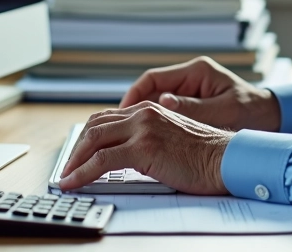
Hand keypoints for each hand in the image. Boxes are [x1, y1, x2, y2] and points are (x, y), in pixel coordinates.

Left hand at [58, 102, 231, 193]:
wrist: (225, 159)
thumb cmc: (205, 155)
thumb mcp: (172, 138)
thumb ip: (150, 138)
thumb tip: (126, 156)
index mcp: (151, 109)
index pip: (108, 118)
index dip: (88, 137)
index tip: (78, 154)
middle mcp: (144, 113)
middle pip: (95, 125)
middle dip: (76, 148)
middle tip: (68, 167)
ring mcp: (143, 128)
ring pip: (93, 140)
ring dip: (74, 160)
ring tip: (66, 177)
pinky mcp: (143, 147)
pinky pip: (101, 160)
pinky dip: (81, 173)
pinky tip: (74, 183)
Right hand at [120, 56, 280, 131]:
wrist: (272, 117)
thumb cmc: (253, 112)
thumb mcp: (223, 111)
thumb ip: (193, 108)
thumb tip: (162, 103)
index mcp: (197, 71)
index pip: (153, 78)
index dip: (134, 95)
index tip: (121, 113)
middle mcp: (191, 77)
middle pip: (150, 90)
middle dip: (133, 108)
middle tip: (118, 128)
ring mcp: (191, 90)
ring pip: (155, 101)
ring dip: (143, 117)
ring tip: (128, 136)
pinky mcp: (193, 103)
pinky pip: (166, 111)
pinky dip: (155, 123)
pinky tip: (148, 138)